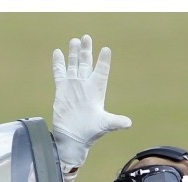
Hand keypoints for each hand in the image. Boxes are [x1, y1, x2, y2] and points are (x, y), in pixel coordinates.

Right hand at [52, 35, 131, 181]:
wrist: (73, 138)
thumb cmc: (90, 132)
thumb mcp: (105, 125)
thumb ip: (116, 122)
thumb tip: (129, 124)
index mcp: (97, 91)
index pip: (101, 71)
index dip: (103, 61)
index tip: (106, 49)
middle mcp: (85, 86)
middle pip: (87, 64)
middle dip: (87, 51)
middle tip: (87, 37)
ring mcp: (73, 87)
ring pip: (74, 65)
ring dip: (74, 53)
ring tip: (75, 40)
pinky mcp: (62, 91)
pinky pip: (60, 73)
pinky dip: (59, 63)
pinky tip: (58, 52)